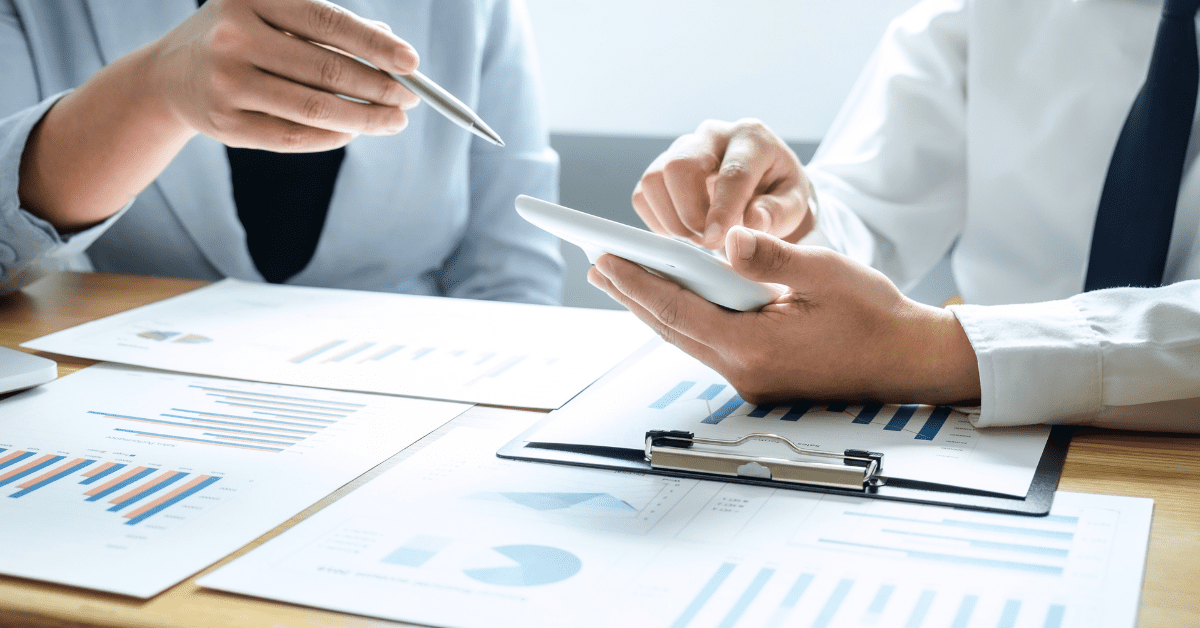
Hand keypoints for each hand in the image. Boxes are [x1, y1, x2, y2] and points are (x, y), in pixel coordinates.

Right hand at [150, 0, 421, 151]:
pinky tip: (355, 132)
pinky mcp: (224, 124)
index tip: (412, 63)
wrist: (169, 77)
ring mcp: (226, 82)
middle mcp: (234, 36)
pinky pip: (293, 136)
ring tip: (395, 120)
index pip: (329, 23)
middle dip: (379, 88)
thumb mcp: (275, 16)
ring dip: (365, 119)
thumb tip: (390, 42)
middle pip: (327, 70)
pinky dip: (333, 136)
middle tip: (412, 98)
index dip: (375, 45)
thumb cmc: (242, 38)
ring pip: (314, 109)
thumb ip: (328, 28)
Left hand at [588, 227, 980, 404]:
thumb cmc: (876, 314)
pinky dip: (683, 319)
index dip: (637, 283)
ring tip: (621, 279)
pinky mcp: (760, 378)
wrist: (910, 360)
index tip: (604, 258)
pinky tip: (672, 301)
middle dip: (632, 294)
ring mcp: (751, 380)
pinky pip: (707, 345)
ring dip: (653, 308)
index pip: (679, 310)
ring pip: (686, 338)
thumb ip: (773, 255)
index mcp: (755, 346)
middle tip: (596, 265)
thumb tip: (729, 237)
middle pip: (672, 328)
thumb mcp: (828, 272)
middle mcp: (744, 371)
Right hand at [633, 119, 814, 249]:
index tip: (715, 240)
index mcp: (752, 138)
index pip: (731, 173)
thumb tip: (752, 221)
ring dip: (671, 219)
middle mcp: (713, 135)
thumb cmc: (780, 195)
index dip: (721, 210)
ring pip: (654, 179)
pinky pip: (643, 195)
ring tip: (698, 237)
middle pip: (680, 166)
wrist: (764, 186)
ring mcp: (682, 148)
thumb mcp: (794, 205)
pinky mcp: (662, 168)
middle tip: (708, 242)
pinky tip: (682, 232)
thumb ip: (778, 213)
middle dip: (689, 213)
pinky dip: (657, 221)